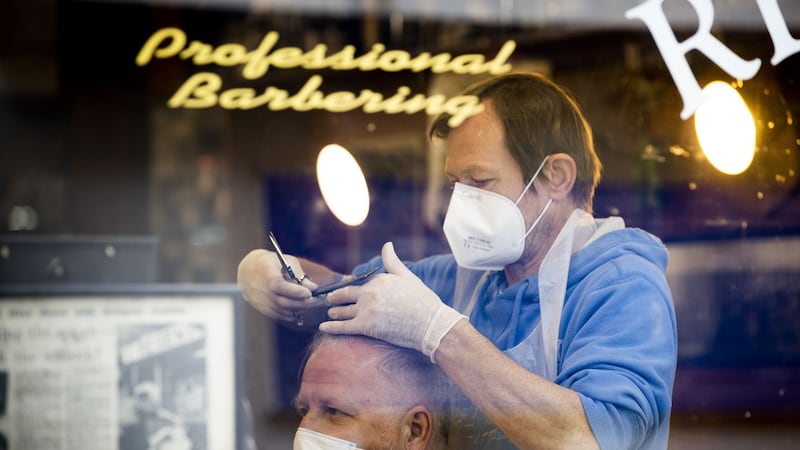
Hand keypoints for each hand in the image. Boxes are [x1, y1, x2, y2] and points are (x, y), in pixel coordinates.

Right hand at [237, 249, 323, 321]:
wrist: (248, 270)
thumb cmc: (271, 263)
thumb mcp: (286, 261)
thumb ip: (299, 275)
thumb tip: (313, 288)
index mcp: (266, 274)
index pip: (279, 286)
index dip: (295, 291)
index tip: (309, 293)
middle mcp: (262, 290)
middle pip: (283, 301)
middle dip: (302, 303)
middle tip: (316, 301)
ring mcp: (261, 301)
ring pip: (282, 310)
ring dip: (297, 309)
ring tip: (309, 305)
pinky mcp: (262, 308)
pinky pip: (278, 315)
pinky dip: (290, 314)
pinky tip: (298, 309)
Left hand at [321, 242, 465, 360]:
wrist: (431, 324)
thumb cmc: (423, 301)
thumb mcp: (407, 277)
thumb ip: (392, 262)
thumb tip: (387, 244)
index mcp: (378, 280)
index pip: (359, 283)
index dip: (349, 287)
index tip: (343, 289)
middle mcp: (369, 293)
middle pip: (345, 295)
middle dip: (335, 297)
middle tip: (329, 299)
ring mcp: (366, 310)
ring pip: (342, 311)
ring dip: (333, 312)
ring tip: (329, 313)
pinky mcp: (366, 326)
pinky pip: (343, 327)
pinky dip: (331, 327)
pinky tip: (323, 327)